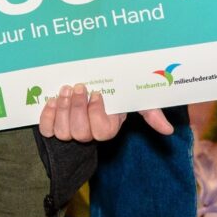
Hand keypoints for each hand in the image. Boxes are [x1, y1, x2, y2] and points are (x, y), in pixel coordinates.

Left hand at [36, 83, 171, 140]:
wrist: (90, 83)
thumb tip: (168, 130)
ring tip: (65, 91)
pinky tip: (52, 100)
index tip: (97, 93)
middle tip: (79, 87)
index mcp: (108, 127)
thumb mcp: (135, 99)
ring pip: (63, 132)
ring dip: (63, 110)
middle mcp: (88, 133)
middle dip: (78, 109)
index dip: (97, 114)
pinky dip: (47, 116)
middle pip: (80, 133)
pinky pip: (47, 129)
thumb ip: (150, 112)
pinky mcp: (53, 125)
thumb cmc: (115, 93)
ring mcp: (70, 131)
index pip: (102, 132)